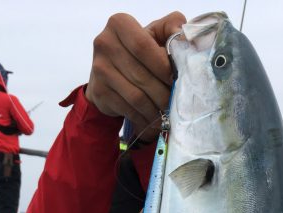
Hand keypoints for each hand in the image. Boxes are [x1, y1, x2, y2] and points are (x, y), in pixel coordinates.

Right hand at [86, 11, 185, 141]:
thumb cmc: (139, 52)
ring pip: (136, 96)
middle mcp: (104, 43)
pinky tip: (153, 119)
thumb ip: (171, 28)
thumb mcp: (155, 34)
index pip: (143, 47)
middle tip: (175, 102)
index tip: (177, 79)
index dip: (163, 66)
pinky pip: (128, 109)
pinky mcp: (99, 91)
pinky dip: (144, 117)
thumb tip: (183, 36)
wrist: (109, 73)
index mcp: (119, 24)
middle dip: (162, 92)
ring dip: (156, 109)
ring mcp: (99, 69)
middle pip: (141, 75)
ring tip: (167, 112)